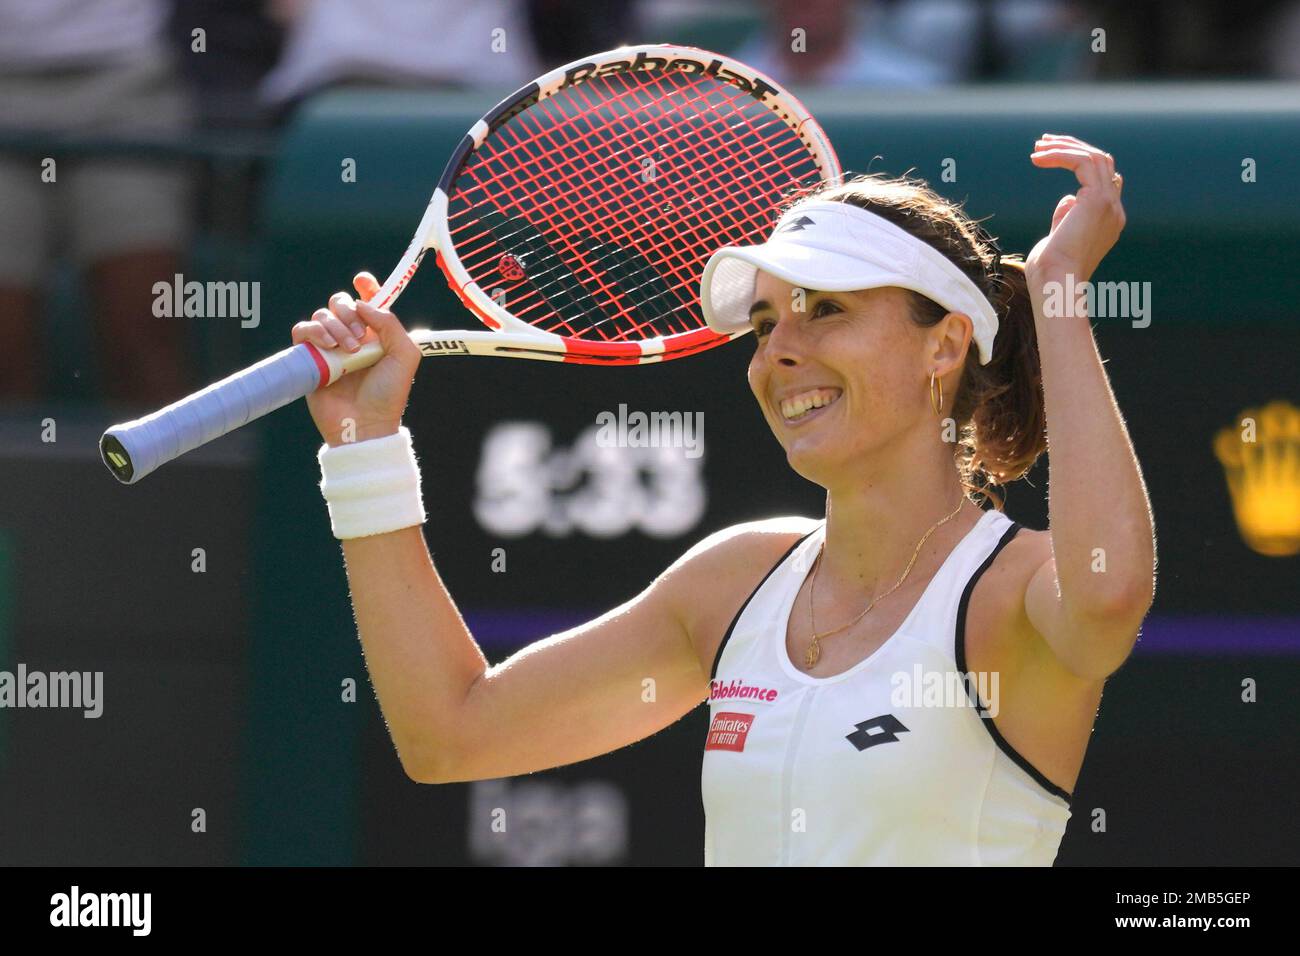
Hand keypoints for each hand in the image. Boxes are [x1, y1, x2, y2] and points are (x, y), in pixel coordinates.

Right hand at [290, 272, 421, 446]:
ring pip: (322, 315)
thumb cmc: (388, 394)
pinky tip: (328, 346)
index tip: (362, 280)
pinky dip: (313, 331)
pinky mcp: (310, 357)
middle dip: (349, 312)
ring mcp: (330, 347)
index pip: (368, 302)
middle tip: (360, 337)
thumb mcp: (404, 355)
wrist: (365, 423)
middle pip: (341, 302)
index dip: (366, 287)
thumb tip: (362, 304)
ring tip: (347, 349)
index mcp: (376, 335)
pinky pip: (302, 330)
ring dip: (335, 326)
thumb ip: (390, 323)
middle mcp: (352, 337)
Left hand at [1025, 133, 1125, 285]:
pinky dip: (1061, 155)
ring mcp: (1110, 204)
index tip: (1050, 156)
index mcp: (1108, 220)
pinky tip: (1038, 158)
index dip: (1081, 163)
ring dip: (1065, 147)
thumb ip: (1066, 217)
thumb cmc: (1049, 271)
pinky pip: (1083, 161)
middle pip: (1102, 164)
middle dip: (1073, 148)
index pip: (1105, 180)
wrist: (1055, 283)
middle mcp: (1114, 210)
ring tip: (1037, 147)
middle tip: (1043, 143)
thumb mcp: (1059, 238)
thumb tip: (1068, 199)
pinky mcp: (1097, 200)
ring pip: (1095, 158)